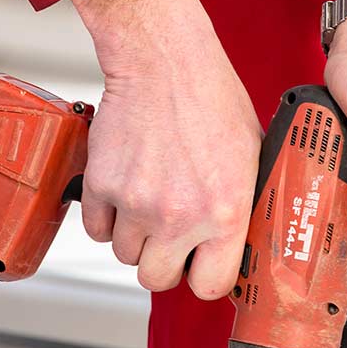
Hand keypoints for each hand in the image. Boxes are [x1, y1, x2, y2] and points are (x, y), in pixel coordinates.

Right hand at [70, 0, 260, 298]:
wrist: (163, 60)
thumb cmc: (209, 96)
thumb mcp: (251, 153)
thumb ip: (244, 203)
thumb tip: (244, 237)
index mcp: (226, 212)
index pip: (210, 287)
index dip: (204, 276)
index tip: (200, 265)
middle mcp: (180, 216)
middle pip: (157, 279)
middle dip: (162, 260)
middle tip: (168, 233)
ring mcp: (137, 203)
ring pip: (124, 255)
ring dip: (133, 235)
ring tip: (146, 199)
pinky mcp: (102, 186)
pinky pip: (96, 229)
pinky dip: (105, 216)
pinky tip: (123, 188)